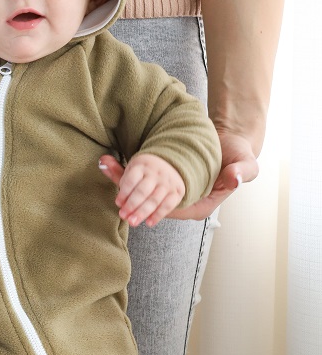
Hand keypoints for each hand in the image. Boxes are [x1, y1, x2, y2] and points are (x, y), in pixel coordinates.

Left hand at [98, 128, 258, 222]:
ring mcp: (177, 196)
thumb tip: (235, 177)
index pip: (172, 211)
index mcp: (202, 205)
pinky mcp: (168, 185)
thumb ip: (242, 171)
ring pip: (147, 198)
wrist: (232, 143)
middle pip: (154, 207)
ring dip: (128, 190)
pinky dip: (132, 180)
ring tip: (108, 171)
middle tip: (115, 198)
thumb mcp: (245, 161)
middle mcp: (187, 204)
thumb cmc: (239, 154)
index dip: (153, 209)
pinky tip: (116, 167)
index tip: (136, 202)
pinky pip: (147, 188)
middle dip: (135, 202)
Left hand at [98, 152, 185, 227]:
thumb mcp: (132, 170)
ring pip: (154, 199)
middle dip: (132, 205)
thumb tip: (101, 161)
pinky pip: (168, 205)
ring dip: (142, 212)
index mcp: (142, 165)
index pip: (131, 180)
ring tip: (132, 222)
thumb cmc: (146, 173)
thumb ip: (116, 170)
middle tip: (123, 216)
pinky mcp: (177, 192)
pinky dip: (158, 215)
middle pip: (142, 191)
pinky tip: (148, 223)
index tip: (118, 203)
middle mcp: (155, 173)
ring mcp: (167, 183)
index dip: (124, 193)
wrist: (174, 168)